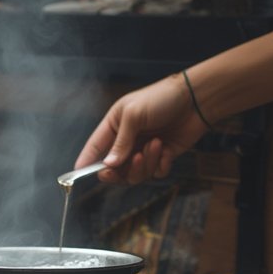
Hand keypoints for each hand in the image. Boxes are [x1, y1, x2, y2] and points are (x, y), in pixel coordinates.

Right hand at [74, 73, 209, 183]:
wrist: (195, 100)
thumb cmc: (161, 99)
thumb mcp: (134, 115)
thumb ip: (120, 142)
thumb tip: (108, 165)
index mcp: (114, 126)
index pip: (95, 147)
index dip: (86, 161)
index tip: (77, 173)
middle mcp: (127, 141)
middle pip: (114, 169)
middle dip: (121, 170)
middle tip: (132, 160)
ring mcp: (144, 151)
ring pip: (135, 174)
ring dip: (145, 163)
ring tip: (156, 144)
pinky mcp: (162, 157)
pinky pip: (155, 174)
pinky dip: (160, 165)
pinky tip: (166, 150)